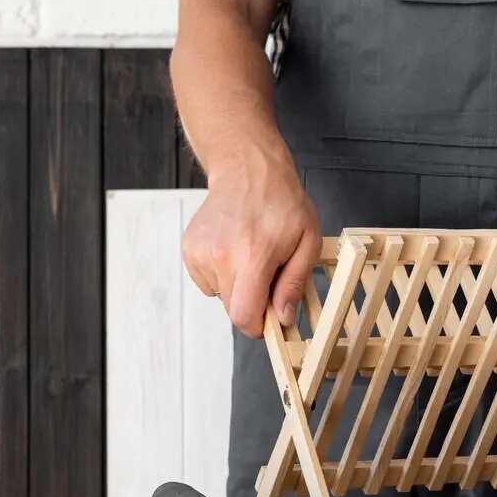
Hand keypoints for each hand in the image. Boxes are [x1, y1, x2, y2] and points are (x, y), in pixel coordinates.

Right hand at [182, 157, 320, 337]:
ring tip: (248, 254)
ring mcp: (200, 252)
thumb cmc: (280, 202)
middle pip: (232, 308)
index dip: (258, 326)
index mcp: (252, 255)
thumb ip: (294, 283)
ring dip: (236, 285)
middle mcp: (220, 255)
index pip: (243, 315)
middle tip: (266, 276)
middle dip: (251, 302)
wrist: (247, 170)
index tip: (269, 318)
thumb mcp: (307, 240)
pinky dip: (221, 273)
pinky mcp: (189, 249)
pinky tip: (232, 249)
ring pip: (219, 294)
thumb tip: (283, 317)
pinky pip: (207, 280)